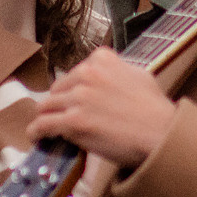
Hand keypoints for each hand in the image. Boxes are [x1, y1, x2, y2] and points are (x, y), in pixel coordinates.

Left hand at [31, 48, 178, 170]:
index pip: (75, 71)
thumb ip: (117, 70)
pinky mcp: (73, 120)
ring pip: (47, 106)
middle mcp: (88, 73)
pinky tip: (36, 136)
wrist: (161, 133)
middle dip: (59, 102)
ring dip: (46, 117)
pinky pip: (44, 124)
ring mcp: (79, 97)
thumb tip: (107, 77)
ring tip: (44, 127)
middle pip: (58, 88)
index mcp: (102, 59)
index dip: (72, 88)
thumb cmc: (154, 110)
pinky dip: (36, 131)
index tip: (72, 98)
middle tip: (61, 116)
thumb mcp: (139, 75)